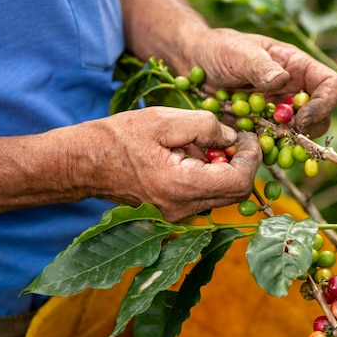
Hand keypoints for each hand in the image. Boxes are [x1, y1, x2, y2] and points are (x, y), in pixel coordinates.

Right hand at [81, 107, 260, 221]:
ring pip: (222, 196)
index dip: (252, 157)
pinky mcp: (173, 214)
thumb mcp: (163, 120)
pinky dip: (209, 176)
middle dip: (242, 163)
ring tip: (206, 145)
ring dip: (226, 169)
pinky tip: (192, 157)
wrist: (85, 164)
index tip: (249, 136)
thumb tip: (232, 137)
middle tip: (235, 138)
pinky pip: (205, 197)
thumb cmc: (118, 138)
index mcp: (181, 187)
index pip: (239, 182)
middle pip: (235, 193)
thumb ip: (204, 126)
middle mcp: (182, 209)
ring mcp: (177, 216)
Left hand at [188, 28, 336, 136]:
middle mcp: (295, 92)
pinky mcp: (262, 129)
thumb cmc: (219, 49)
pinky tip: (246, 147)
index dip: (324, 105)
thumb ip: (259, 66)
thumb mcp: (237, 52)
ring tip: (260, 142)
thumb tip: (283, 81)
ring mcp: (280, 113)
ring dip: (284, 146)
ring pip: (298, 138)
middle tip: (278, 134)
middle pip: (321, 118)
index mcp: (299, 68)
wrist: (194, 64)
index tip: (300, 119)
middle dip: (304, 131)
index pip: (331, 86)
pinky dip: (265, 151)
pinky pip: (273, 146)